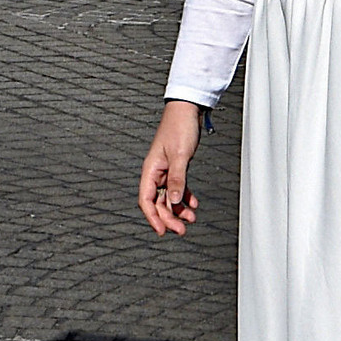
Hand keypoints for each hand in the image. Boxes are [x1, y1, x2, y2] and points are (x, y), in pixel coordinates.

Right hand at [138, 100, 206, 236]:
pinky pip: (178, 188)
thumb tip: (174, 202)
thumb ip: (177, 179)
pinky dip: (185, 198)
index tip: (162, 231)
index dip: (153, 217)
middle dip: (169, 217)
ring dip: (179, 210)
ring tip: (191, 218)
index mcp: (150, 169)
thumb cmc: (180, 127)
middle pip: (159, 202)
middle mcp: (156, 172)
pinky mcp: (176, 167)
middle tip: (182, 230)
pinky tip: (193, 204)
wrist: (188, 109)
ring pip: (169, 197)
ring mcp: (166, 170)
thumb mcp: (179, 155)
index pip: (146, 200)